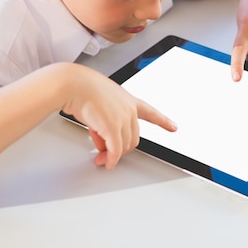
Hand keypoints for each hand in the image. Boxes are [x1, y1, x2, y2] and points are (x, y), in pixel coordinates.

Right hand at [61, 65, 176, 168]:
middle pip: (133, 137)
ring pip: (124, 145)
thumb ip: (105, 124)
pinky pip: (115, 150)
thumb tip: (103, 143)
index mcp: (128, 100)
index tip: (173, 127)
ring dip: (113, 155)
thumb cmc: (82, 87)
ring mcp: (123, 118)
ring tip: (101, 157)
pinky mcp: (113, 127)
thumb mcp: (99, 105)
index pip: (150, 112)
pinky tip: (107, 163)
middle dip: (120, 149)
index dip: (163, 121)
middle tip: (107, 155)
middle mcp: (129, 109)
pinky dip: (111, 159)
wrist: (73, 84)